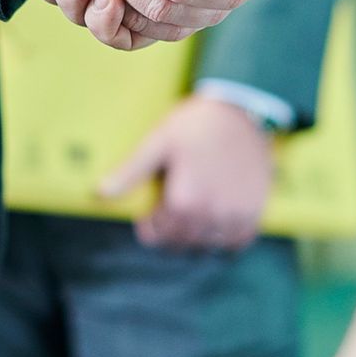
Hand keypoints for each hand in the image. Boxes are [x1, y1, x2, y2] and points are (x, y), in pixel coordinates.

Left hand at [101, 94, 274, 250]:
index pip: (158, 235)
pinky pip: (237, 241)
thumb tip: (100, 193)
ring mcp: (235, 215)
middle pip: (182, 243)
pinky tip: (217, 221)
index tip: (148, 218)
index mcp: (184, 201)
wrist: (240, 111)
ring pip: (208, 246)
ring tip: (191, 217)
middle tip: (168, 215)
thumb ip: (130, 173)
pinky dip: (225, 239)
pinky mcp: (255, 212)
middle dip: (170, 234)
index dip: (149, 228)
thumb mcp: (158, 143)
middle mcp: (211, 214)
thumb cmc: (195, 125)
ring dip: (196, 237)